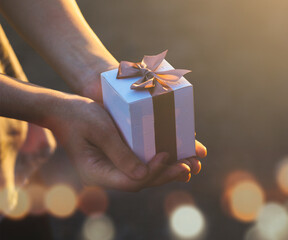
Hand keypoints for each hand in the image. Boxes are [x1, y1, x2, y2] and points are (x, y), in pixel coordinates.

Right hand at [45, 95, 198, 190]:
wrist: (62, 109)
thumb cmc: (79, 115)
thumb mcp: (101, 130)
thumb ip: (120, 153)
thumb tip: (143, 175)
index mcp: (96, 173)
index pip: (131, 181)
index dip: (153, 172)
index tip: (167, 156)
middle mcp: (105, 175)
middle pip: (141, 181)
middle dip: (167, 173)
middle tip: (190, 165)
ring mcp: (111, 169)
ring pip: (144, 174)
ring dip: (168, 169)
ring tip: (190, 163)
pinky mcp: (118, 159)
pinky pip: (141, 164)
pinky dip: (158, 160)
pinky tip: (176, 155)